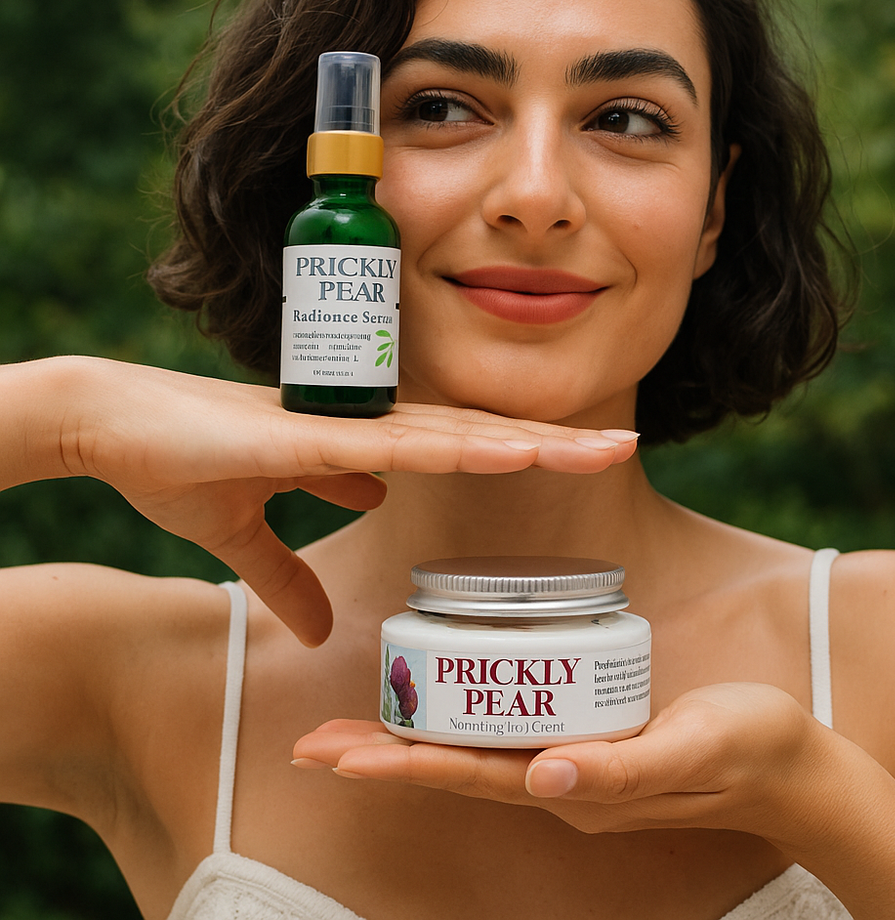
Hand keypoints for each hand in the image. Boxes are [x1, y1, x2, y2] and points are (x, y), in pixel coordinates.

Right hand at [21, 357, 635, 644]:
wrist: (116, 428)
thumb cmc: (182, 467)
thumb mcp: (246, 535)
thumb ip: (290, 570)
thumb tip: (321, 618)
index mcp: (362, 447)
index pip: (459, 449)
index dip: (520, 453)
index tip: (576, 460)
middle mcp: (369, 430)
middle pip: (480, 437)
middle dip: (554, 444)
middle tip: (626, 444)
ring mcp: (347, 429)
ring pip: (459, 437)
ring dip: (532, 443)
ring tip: (602, 446)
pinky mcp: (312, 436)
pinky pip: (402, 448)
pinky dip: (459, 451)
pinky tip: (512, 453)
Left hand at [292, 682, 827, 840]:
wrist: (794, 768)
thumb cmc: (750, 748)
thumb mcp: (696, 746)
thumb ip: (625, 767)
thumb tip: (544, 775)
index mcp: (575, 787)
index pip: (468, 774)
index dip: (399, 761)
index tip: (335, 751)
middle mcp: (561, 784)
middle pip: (454, 768)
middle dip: (382, 755)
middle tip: (312, 742)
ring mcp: (573, 768)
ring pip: (474, 754)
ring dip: (412, 741)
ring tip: (355, 728)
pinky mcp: (589, 744)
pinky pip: (508, 737)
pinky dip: (460, 725)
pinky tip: (442, 707)